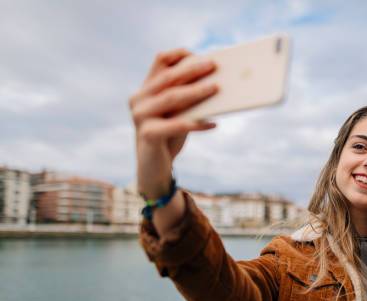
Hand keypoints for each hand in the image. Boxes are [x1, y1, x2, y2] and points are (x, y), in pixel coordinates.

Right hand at [129, 48, 218, 198]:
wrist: (153, 168)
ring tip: (217, 88)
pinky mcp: (147, 134)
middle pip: (168, 77)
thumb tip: (216, 83)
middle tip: (214, 66)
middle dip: (192, 70)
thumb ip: (188, 98)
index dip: (180, 55)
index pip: (160, 61)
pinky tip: (213, 123)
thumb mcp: (178, 113)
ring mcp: (140, 116)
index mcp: (146, 89)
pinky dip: (196, 123)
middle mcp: (139, 99)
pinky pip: (176, 125)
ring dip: (196, 92)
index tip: (201, 54)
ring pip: (171, 98)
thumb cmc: (170, 136)